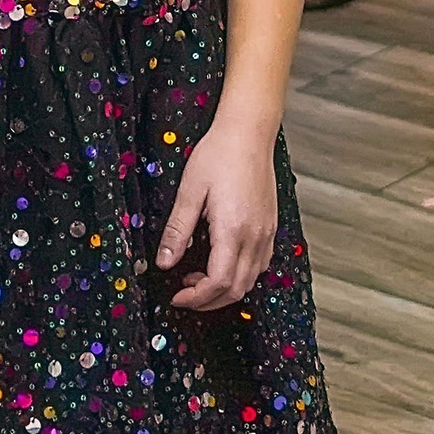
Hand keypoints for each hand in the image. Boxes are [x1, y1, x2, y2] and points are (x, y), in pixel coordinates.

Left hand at [156, 117, 279, 311]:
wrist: (249, 132)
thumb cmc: (219, 154)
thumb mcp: (189, 191)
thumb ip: (177, 230)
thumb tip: (164, 262)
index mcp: (233, 229)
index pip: (219, 282)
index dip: (197, 298)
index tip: (177, 297)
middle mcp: (255, 235)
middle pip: (237, 289)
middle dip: (208, 301)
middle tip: (184, 295)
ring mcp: (266, 232)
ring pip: (250, 280)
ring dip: (224, 290)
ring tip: (197, 278)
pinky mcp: (270, 226)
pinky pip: (259, 264)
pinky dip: (240, 275)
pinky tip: (221, 263)